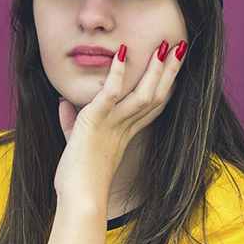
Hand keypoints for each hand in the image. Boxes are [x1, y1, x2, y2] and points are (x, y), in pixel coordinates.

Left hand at [53, 39, 185, 198]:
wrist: (80, 197)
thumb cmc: (76, 178)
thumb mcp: (74, 142)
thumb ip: (71, 121)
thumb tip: (63, 102)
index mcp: (125, 133)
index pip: (151, 105)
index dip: (164, 85)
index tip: (172, 66)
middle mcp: (125, 127)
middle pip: (157, 95)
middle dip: (170, 70)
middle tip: (181, 47)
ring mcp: (114, 124)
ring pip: (145, 93)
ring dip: (156, 69)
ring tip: (165, 46)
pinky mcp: (97, 122)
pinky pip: (112, 94)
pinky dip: (117, 73)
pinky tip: (123, 53)